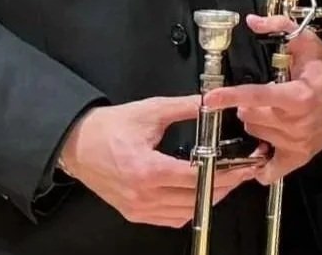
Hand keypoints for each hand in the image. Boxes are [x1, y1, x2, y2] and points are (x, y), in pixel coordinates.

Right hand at [59, 95, 257, 227]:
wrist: (76, 143)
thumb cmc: (110, 126)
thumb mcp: (149, 111)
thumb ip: (183, 108)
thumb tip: (210, 101)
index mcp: (147, 169)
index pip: (196, 177)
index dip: (225, 173)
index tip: (244, 166)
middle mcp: (143, 195)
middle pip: (195, 198)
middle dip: (224, 186)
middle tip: (243, 172)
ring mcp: (138, 209)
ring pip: (186, 212)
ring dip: (209, 199)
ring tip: (226, 181)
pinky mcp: (134, 214)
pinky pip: (170, 219)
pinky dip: (189, 209)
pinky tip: (198, 195)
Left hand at [204, 14, 321, 184]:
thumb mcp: (306, 41)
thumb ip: (278, 26)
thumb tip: (252, 21)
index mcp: (298, 96)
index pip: (256, 96)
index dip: (230, 96)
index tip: (209, 98)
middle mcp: (297, 124)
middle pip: (250, 117)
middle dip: (246, 105)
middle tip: (259, 94)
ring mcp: (298, 144)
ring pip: (255, 135)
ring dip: (255, 123)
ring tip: (268, 111)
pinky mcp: (300, 157)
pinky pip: (271, 169)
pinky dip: (261, 161)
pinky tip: (260, 148)